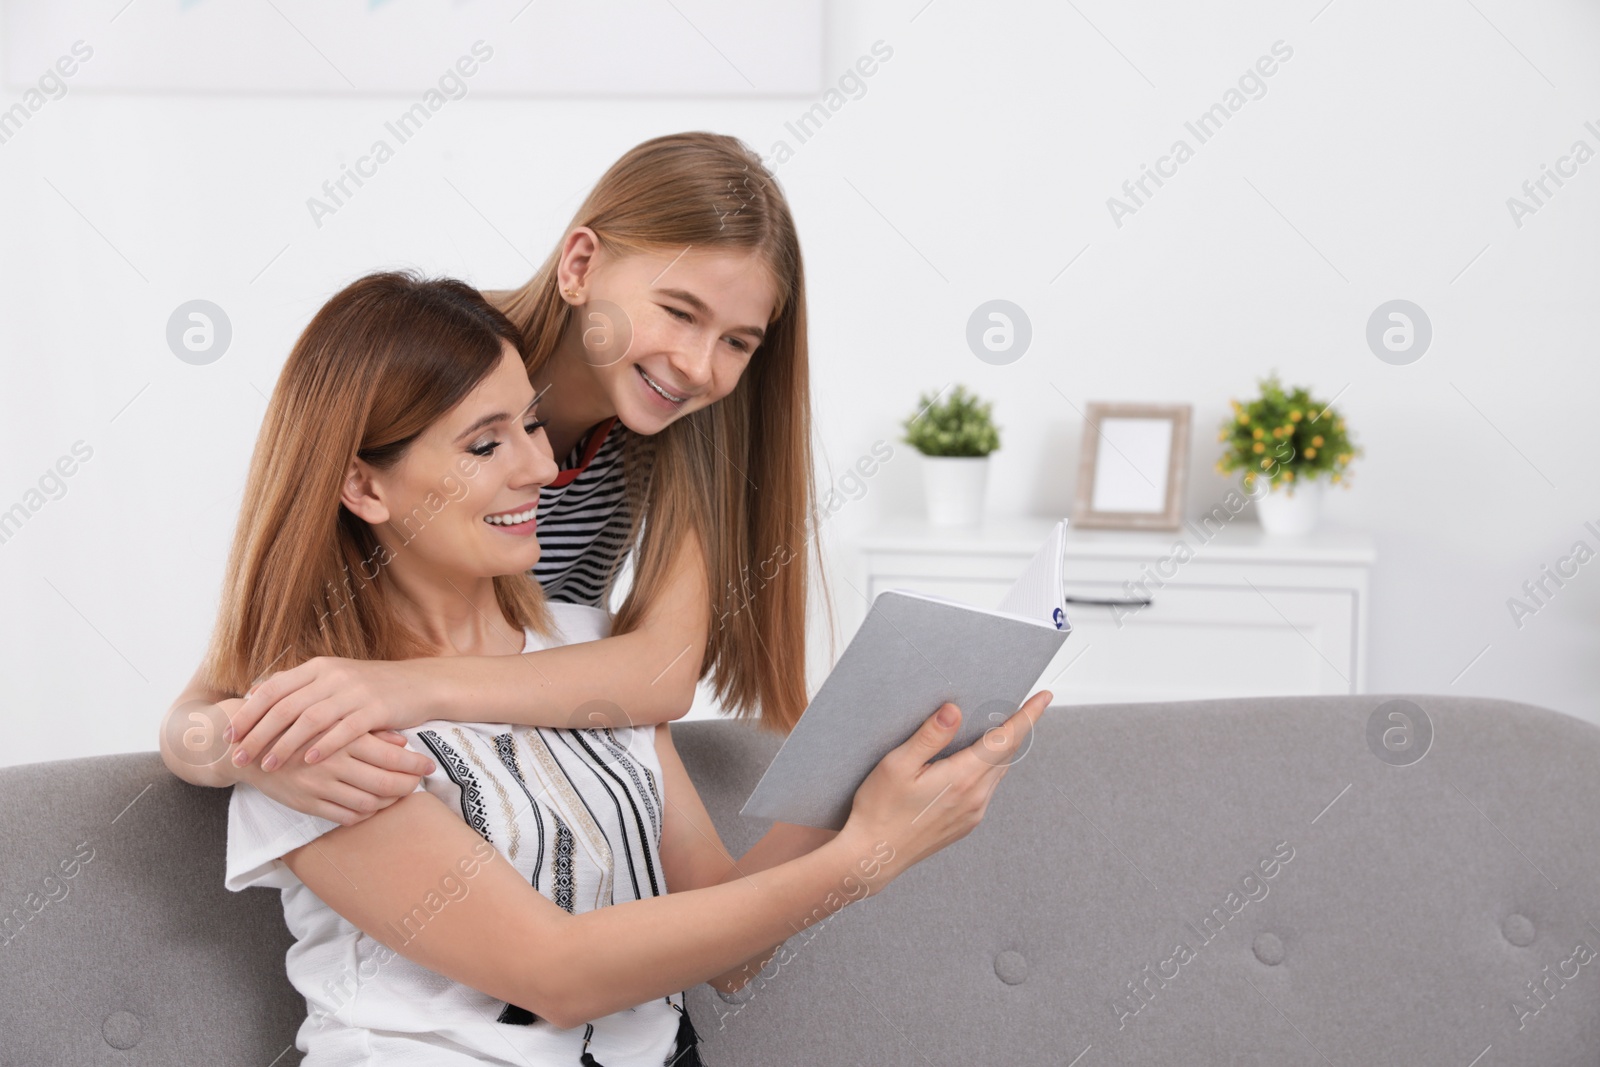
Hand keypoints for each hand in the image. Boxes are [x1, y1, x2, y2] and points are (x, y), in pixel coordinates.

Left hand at [226, 657, 428, 771]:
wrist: (419, 684)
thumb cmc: (372, 687)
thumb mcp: (333, 677)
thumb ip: (297, 684)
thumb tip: (255, 691)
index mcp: (318, 666)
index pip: (272, 688)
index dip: (247, 712)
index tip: (228, 736)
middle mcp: (332, 675)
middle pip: (285, 707)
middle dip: (257, 734)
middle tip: (238, 757)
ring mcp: (354, 691)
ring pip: (309, 720)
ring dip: (284, 745)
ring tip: (268, 767)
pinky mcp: (375, 709)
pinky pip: (344, 729)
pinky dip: (324, 746)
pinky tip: (310, 762)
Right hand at [229, 705, 436, 826]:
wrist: (247, 745)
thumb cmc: (295, 725)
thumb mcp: (329, 718)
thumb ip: (366, 729)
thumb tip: (402, 741)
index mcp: (341, 736)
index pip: (390, 756)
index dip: (414, 764)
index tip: (429, 765)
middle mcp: (332, 762)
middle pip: (385, 782)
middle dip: (408, 785)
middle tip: (420, 783)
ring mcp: (318, 785)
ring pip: (368, 803)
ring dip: (388, 802)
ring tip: (398, 794)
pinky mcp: (306, 803)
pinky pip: (344, 817)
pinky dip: (364, 815)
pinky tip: (371, 806)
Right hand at [838, 690, 1051, 886]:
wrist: (874, 855)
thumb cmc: (880, 809)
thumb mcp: (897, 765)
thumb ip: (930, 736)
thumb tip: (955, 710)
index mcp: (961, 778)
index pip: (1005, 739)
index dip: (1027, 716)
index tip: (1044, 697)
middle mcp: (975, 797)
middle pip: (1007, 753)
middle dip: (1017, 727)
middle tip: (1022, 704)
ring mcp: (974, 812)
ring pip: (999, 771)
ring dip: (1003, 748)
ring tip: (997, 728)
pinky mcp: (967, 823)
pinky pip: (988, 788)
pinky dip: (990, 768)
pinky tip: (975, 761)